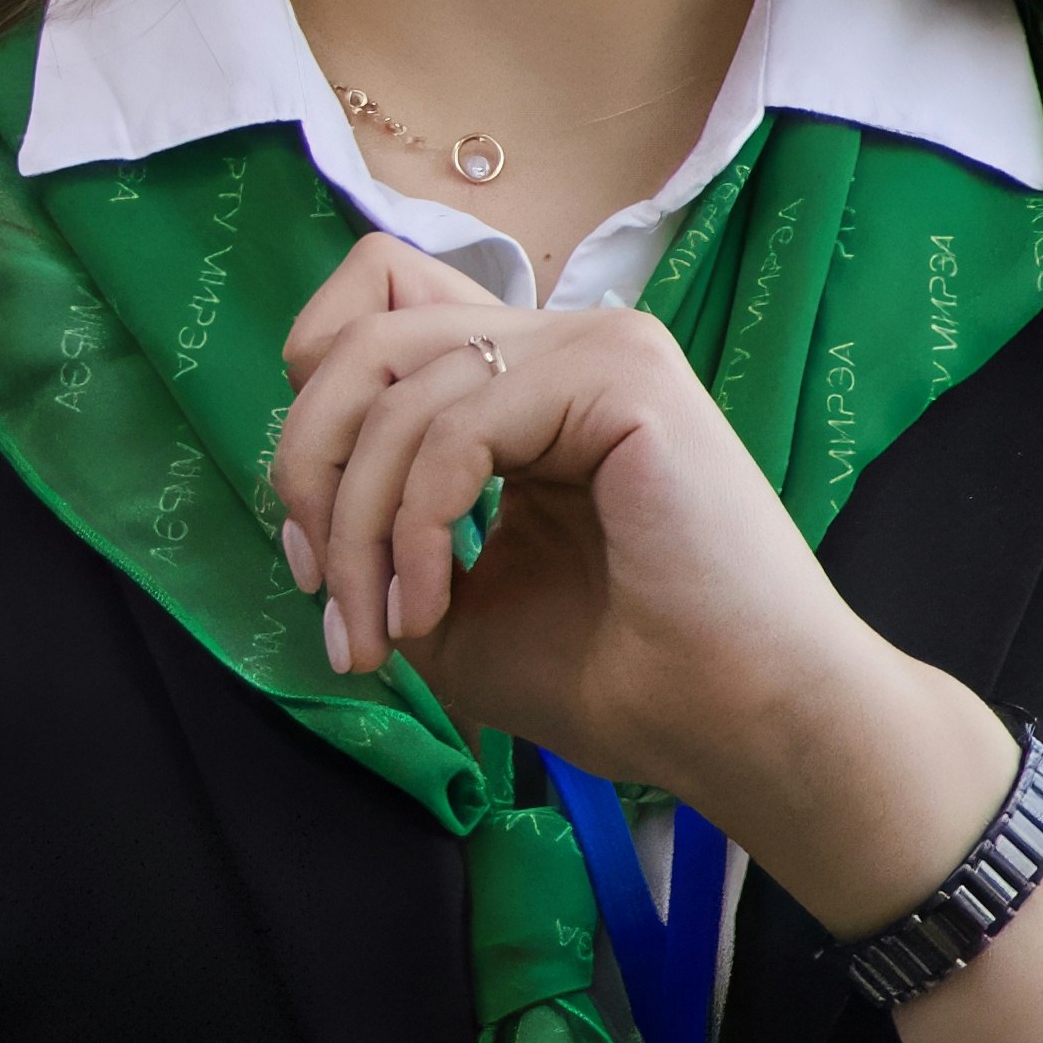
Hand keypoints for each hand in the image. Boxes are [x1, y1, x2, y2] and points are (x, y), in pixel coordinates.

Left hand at [263, 233, 940, 838]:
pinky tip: (433, 609)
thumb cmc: (618, 678)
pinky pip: (457, 430)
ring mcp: (597, 346)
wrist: (738, 726)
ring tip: (382, 632)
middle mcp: (561, 344)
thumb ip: (380, 541)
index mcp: (525, 383)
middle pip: (363, 345)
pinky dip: (418, 528)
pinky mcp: (622, 374)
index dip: (310, 420)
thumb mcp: (452, 605)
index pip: (373, 316)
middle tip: (323, 594)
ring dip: (359, 528)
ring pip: (399, 390)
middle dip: (310, 473)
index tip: (308, 554)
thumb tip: (304, 528)